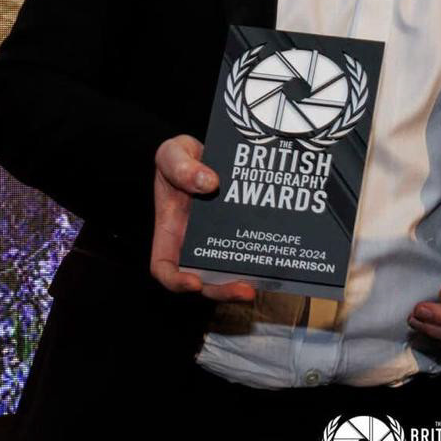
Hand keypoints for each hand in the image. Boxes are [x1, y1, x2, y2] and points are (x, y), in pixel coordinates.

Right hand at [149, 134, 256, 301]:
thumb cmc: (182, 156)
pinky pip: (248, 250)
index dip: (176, 280)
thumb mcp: (172, 152)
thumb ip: (181, 166)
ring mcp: (218, 240)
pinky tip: (276, 257)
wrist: (209, 150)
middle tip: (244, 289)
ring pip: (228, 272)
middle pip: (202, 279)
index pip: (164, 266)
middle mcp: (193, 242)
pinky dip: (259, 259)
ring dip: (243, 281)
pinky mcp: (240, 232)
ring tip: (262, 281)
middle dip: (221, 290)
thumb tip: (208, 182)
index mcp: (170, 230)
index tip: (194, 281)